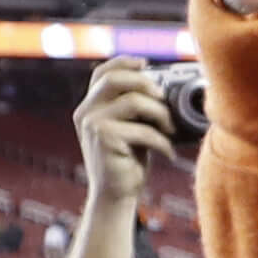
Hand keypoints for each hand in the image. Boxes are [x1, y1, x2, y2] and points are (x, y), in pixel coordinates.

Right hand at [74, 60, 176, 207]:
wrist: (116, 194)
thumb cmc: (128, 161)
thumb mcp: (130, 129)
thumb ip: (136, 109)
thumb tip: (166, 89)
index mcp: (91, 106)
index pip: (101, 73)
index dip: (123, 62)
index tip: (147, 64)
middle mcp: (86, 111)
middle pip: (115, 79)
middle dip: (145, 82)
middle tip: (164, 97)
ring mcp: (93, 124)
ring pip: (134, 102)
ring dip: (160, 113)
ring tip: (171, 129)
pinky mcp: (105, 139)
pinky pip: (143, 130)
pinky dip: (163, 141)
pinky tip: (169, 153)